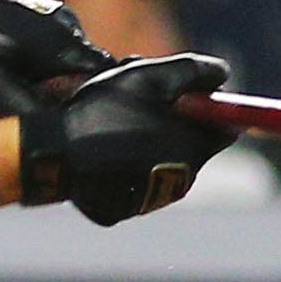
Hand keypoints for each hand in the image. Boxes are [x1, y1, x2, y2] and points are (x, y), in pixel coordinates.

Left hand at [0, 0, 114, 115]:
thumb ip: (28, 109)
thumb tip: (56, 132)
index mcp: (61, 44)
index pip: (102, 80)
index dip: (89, 105)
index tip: (62, 119)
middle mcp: (66, 27)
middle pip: (79, 78)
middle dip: (50, 98)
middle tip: (11, 104)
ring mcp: (53, 19)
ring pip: (57, 68)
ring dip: (30, 85)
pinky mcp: (38, 17)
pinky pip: (43, 53)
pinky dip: (22, 69)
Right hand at [16, 52, 232, 223]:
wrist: (54, 153)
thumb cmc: (105, 111)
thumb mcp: (152, 76)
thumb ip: (194, 71)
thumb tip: (223, 74)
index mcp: (193, 149)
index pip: (225, 127)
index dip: (207, 105)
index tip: (185, 91)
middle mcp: (179, 181)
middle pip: (190, 145)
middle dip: (172, 120)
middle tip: (139, 98)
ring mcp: (148, 199)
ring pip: (158, 161)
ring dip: (144, 139)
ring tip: (111, 118)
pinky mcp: (118, 210)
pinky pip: (129, 181)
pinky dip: (121, 163)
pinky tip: (97, 145)